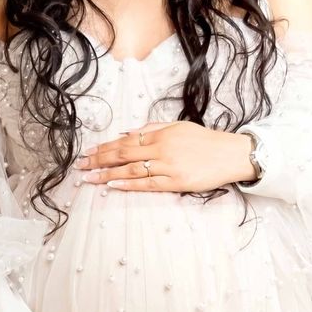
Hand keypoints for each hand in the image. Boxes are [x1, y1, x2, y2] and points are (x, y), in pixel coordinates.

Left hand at [79, 121, 257, 195]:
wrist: (231, 154)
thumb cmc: (204, 140)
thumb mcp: (177, 126)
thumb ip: (151, 128)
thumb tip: (125, 133)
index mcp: (160, 134)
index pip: (125, 141)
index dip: (104, 147)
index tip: (87, 152)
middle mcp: (161, 148)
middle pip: (123, 154)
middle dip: (99, 160)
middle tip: (80, 166)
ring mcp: (168, 166)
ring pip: (131, 170)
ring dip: (107, 174)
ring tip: (89, 178)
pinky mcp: (177, 182)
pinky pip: (147, 184)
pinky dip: (128, 184)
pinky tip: (113, 185)